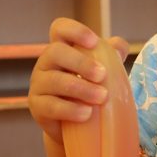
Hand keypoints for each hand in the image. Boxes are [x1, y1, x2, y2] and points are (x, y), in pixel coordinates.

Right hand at [28, 18, 128, 144]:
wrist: (78, 127)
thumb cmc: (91, 91)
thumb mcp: (103, 72)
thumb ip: (111, 56)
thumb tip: (118, 45)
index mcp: (62, 48)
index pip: (60, 28)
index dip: (75, 31)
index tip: (93, 42)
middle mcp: (46, 63)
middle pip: (56, 52)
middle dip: (81, 63)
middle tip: (102, 75)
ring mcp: (38, 84)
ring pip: (54, 81)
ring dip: (81, 88)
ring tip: (101, 97)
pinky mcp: (37, 107)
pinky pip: (50, 106)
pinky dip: (70, 110)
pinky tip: (87, 114)